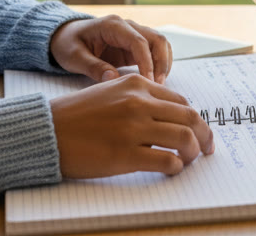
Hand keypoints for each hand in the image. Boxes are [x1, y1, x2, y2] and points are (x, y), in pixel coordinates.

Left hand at [50, 15, 171, 83]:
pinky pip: (154, 52)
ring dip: (164, 63)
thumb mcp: (74, 57)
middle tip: (158, 86)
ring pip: (160, 44)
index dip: (147, 62)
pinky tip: (155, 81)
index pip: (138, 41)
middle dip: (161, 62)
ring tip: (159, 85)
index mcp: (112, 25)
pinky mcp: (134, 46)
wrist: (65, 36)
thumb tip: (114, 79)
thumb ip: (93, 67)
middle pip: (156, 39)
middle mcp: (127, 26)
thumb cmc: (68, 44)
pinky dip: (159, 64)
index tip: (148, 82)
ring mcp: (132, 34)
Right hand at [50, 74, 214, 176]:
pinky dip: (176, 167)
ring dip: (193, 152)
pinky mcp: (126, 154)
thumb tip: (171, 115)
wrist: (48, 130)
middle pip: (189, 118)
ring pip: (184, 138)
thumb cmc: (78, 115)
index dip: (195, 119)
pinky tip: (172, 169)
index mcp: (137, 85)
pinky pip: (167, 161)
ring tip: (189, 160)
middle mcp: (139, 103)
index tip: (200, 131)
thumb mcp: (111, 93)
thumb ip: (140, 98)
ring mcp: (133, 129)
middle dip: (205, 135)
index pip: (181, 102)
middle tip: (207, 149)